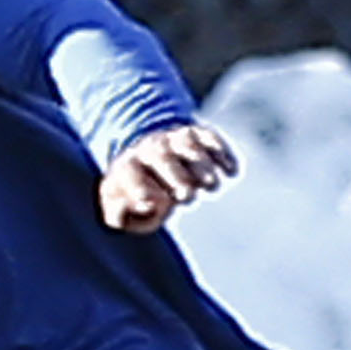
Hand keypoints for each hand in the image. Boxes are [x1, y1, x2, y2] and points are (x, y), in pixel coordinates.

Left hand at [96, 122, 238, 232]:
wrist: (151, 159)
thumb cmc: (137, 195)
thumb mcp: (122, 211)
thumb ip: (119, 215)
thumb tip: (138, 205)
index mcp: (127, 166)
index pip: (130, 173)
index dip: (138, 187)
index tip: (148, 202)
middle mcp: (150, 147)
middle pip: (162, 157)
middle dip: (176, 176)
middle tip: (186, 196)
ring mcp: (174, 139)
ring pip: (188, 145)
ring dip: (201, 165)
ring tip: (212, 186)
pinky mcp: (198, 134)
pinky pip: (210, 137)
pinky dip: (222, 152)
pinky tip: (231, 171)